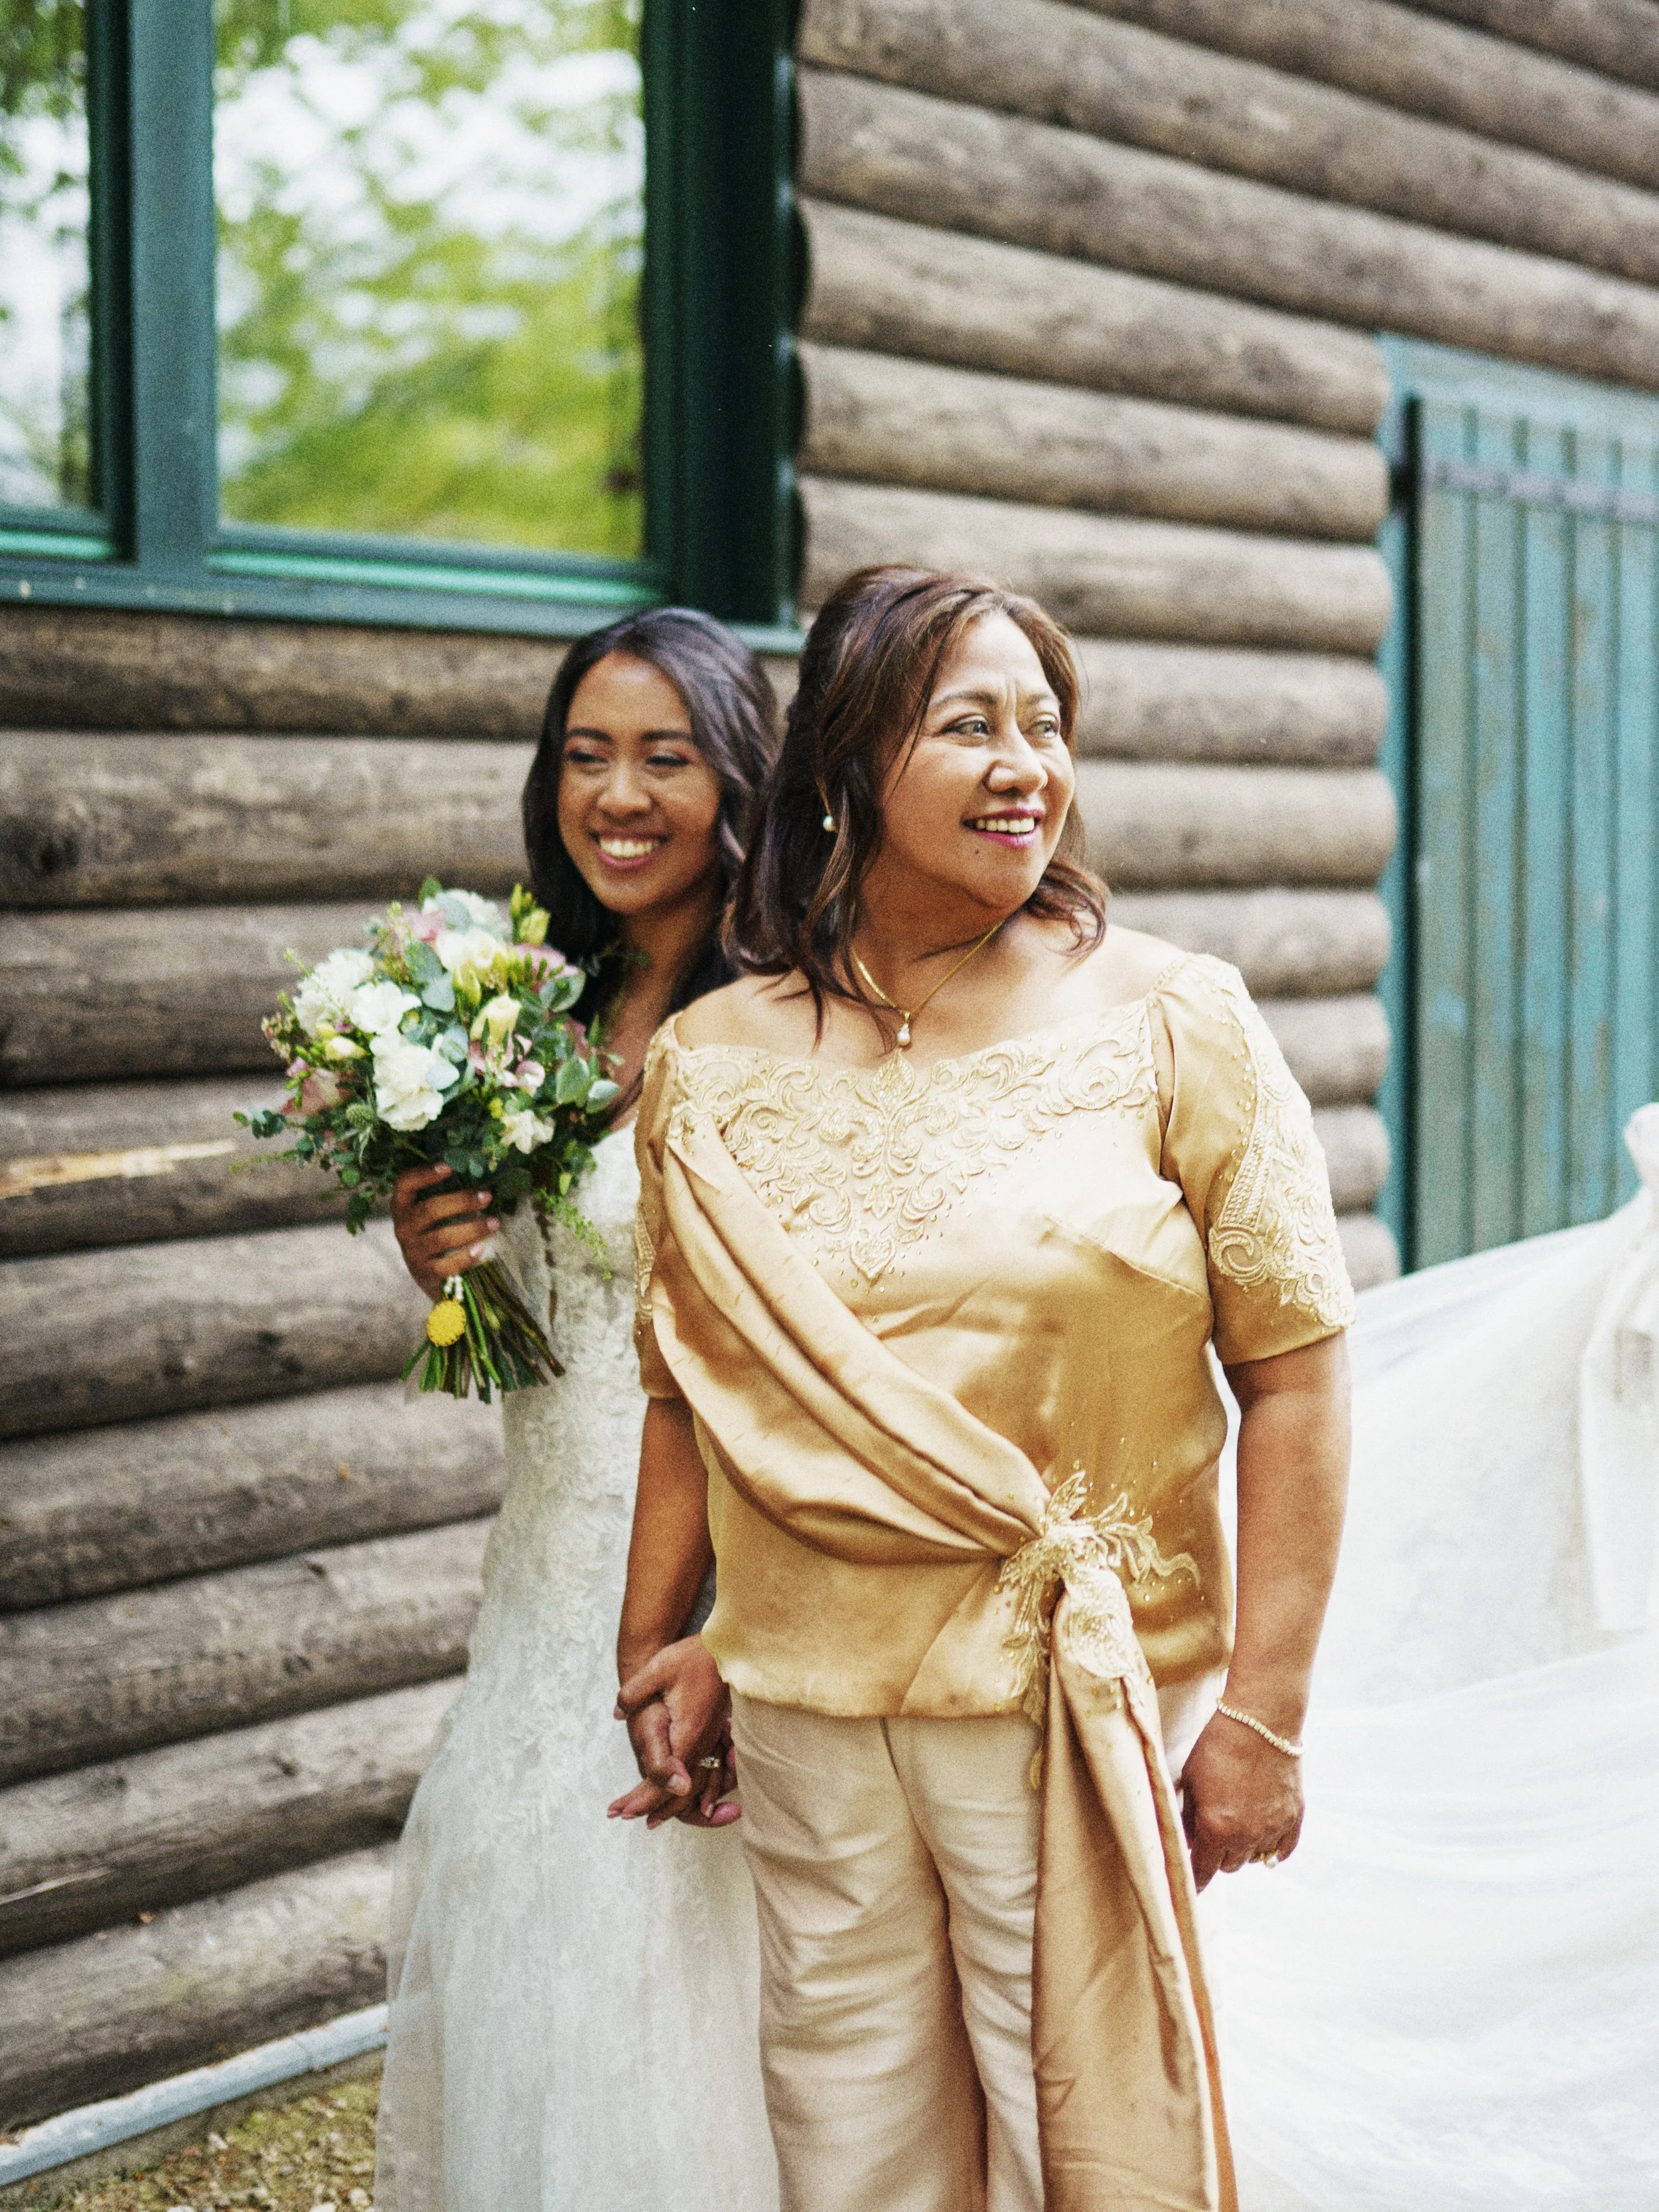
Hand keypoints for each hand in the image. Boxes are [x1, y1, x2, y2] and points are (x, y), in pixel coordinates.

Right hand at [392, 1162, 498, 1300]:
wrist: (429, 1273)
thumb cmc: (435, 1230)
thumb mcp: (434, 1210)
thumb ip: (447, 1190)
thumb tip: (478, 1168)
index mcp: (403, 1205)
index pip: (404, 1184)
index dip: (424, 1173)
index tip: (449, 1166)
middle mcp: (403, 1227)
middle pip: (430, 1210)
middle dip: (461, 1202)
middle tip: (487, 1196)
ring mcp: (413, 1251)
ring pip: (442, 1238)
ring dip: (472, 1228)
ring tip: (495, 1222)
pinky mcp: (425, 1273)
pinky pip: (446, 1265)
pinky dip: (465, 1257)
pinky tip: (481, 1248)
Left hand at [608, 1637, 737, 1829]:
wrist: (726, 1648)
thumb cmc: (692, 1657)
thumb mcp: (658, 1670)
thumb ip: (634, 1693)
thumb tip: (617, 1714)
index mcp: (688, 1732)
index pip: (664, 1777)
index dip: (643, 1798)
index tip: (622, 1811)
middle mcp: (703, 1743)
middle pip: (679, 1789)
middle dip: (651, 1806)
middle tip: (621, 1815)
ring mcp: (712, 1741)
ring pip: (696, 1786)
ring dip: (674, 1805)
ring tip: (652, 1819)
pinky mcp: (715, 1736)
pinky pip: (710, 1775)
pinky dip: (701, 1794)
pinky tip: (700, 1806)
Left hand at [1179, 1709, 1303, 1889]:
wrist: (1260, 1720)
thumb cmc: (1217, 1745)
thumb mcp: (1191, 1780)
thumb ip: (1188, 1816)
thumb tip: (1189, 1840)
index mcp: (1217, 1829)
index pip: (1204, 1871)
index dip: (1195, 1881)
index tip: (1190, 1889)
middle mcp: (1247, 1836)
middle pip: (1230, 1865)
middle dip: (1217, 1855)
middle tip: (1212, 1835)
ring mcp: (1274, 1828)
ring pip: (1255, 1859)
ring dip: (1244, 1849)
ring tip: (1237, 1827)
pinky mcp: (1294, 1816)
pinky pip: (1283, 1849)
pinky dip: (1273, 1848)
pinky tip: (1264, 1837)